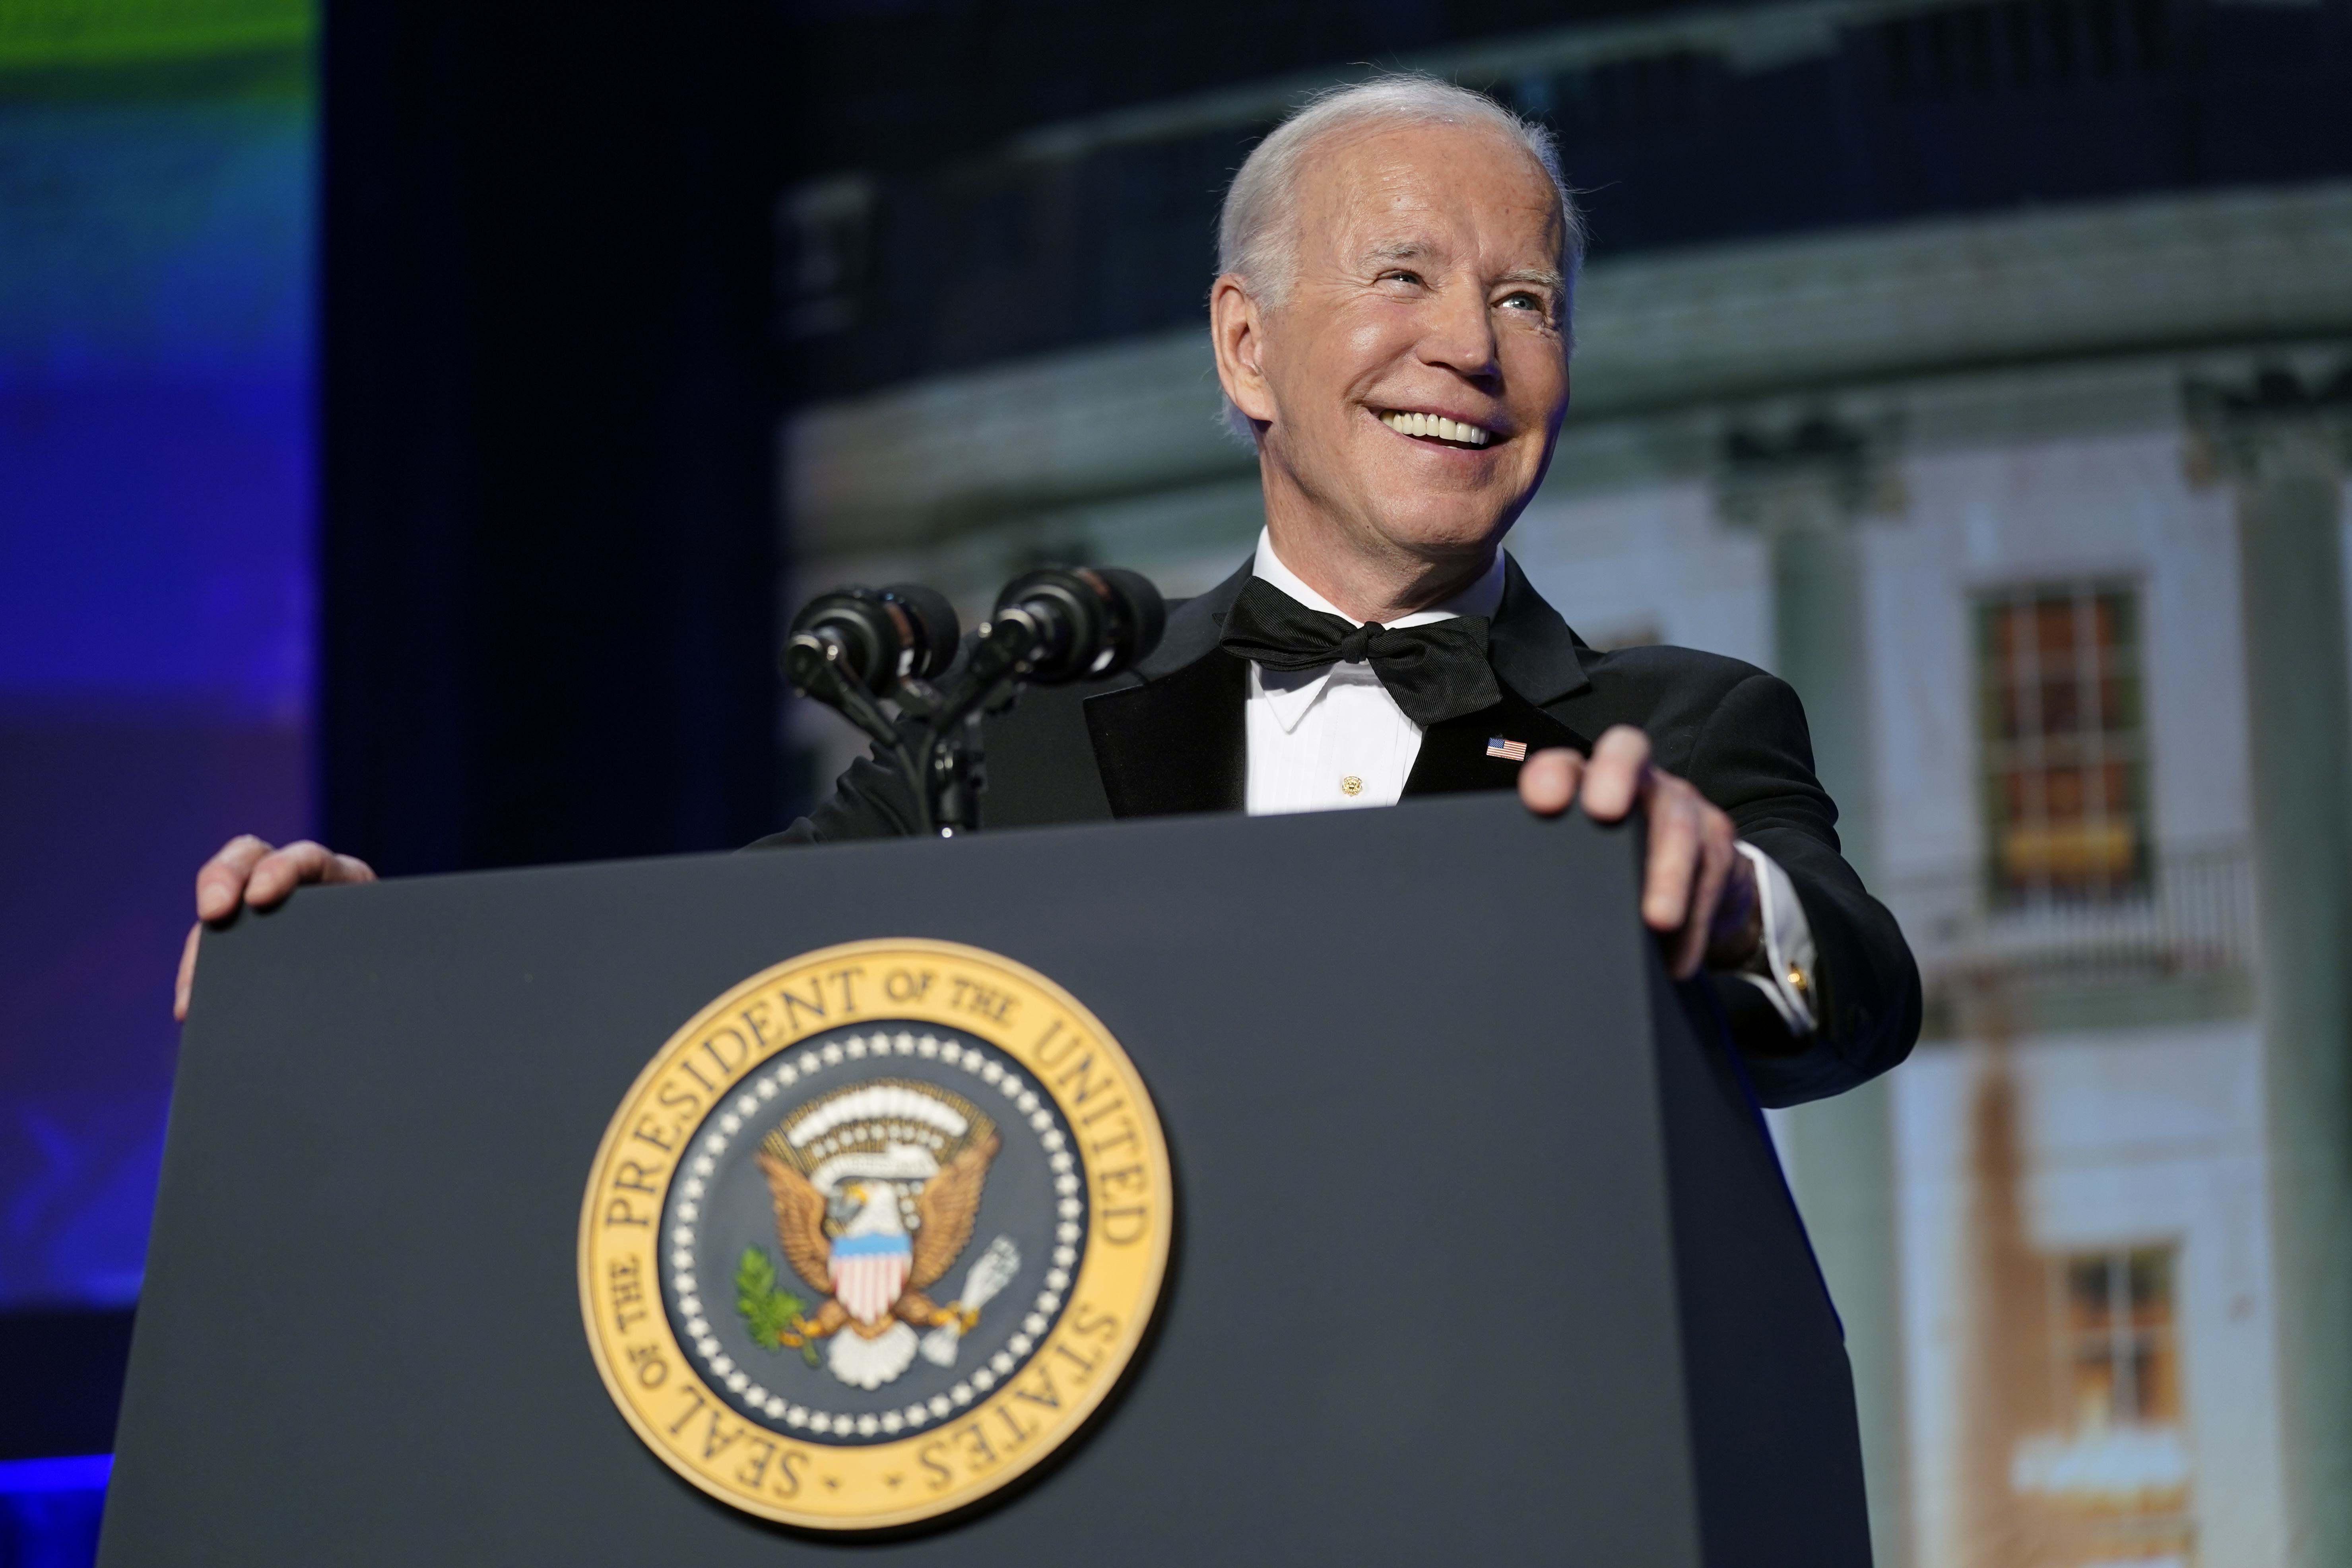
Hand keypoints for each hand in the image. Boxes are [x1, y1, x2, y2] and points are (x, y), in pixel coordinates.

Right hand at [174, 836, 376, 1020]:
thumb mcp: (392, 954)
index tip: (262, 897)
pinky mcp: (246, 941)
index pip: (309, 859)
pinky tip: (192, 1008)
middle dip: (224, 879)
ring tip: (194, 992)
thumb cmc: (400, 971)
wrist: (393, 996)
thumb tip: (365, 977)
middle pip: (250, 859)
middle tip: (213, 911)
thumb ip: (375, 952)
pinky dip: (200, 977)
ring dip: (202, 943)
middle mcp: (300, 887)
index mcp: (344, 881)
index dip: (282, 870)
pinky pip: (213, 950)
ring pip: (222, 909)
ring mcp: (267, 911)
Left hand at [1517, 725, 1761, 979]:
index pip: (1566, 761)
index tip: (1541, 802)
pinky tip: (1678, 958)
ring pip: (1678, 825)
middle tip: (1602, 810)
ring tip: (1657, 919)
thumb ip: (1553, 862)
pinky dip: (1694, 924)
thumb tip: (1512, 916)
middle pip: (1628, 753)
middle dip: (1614, 776)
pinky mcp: (1718, 842)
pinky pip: (1712, 877)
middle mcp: (1638, 780)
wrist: (1692, 873)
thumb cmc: (1618, 864)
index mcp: (1590, 781)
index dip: (1553, 774)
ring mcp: (1682, 806)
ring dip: (1668, 875)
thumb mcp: (1583, 857)